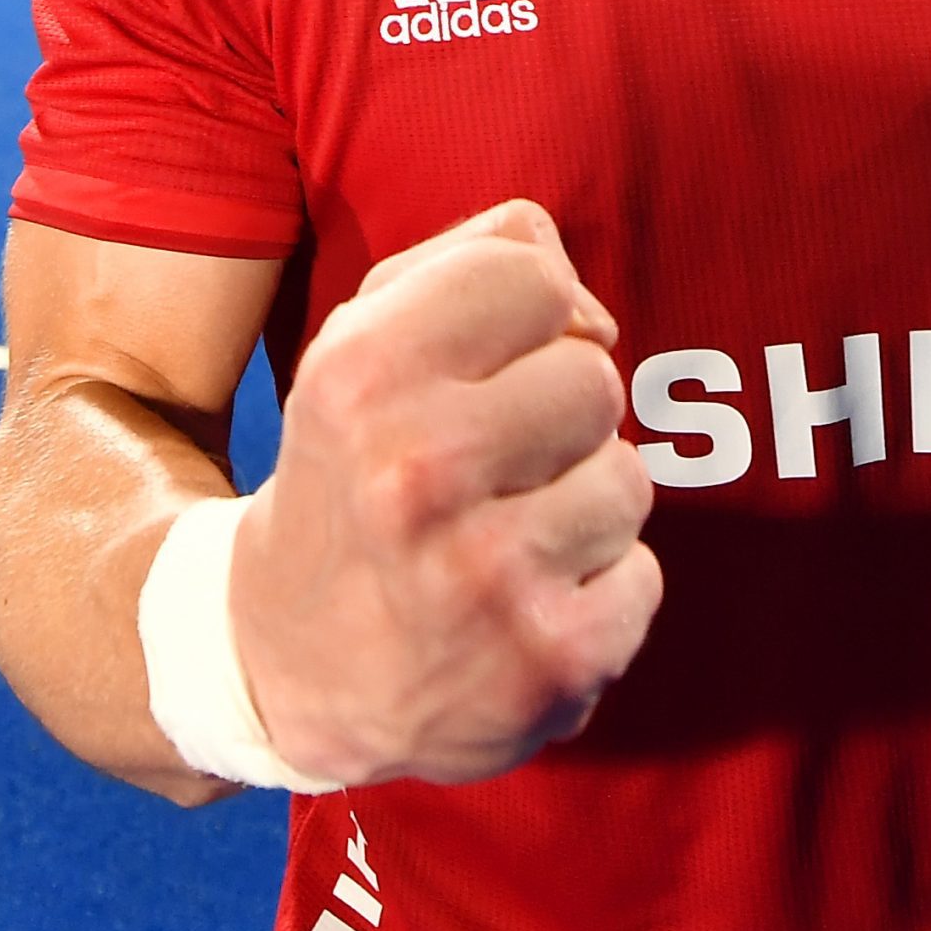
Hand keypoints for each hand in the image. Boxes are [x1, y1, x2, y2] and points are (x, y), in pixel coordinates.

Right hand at [229, 200, 658, 789]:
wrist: (288, 669)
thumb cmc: (354, 471)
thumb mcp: (366, 339)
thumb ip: (479, 260)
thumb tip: (593, 309)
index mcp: (364, 375)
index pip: (535, 279)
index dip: (531, 319)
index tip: (492, 367)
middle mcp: (417, 472)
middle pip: (595, 379)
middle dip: (559, 417)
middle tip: (496, 465)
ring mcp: (487, 575)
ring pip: (628, 480)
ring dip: (581, 506)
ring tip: (505, 536)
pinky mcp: (550, 660)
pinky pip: (642, 578)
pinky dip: (599, 592)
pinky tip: (523, 604)